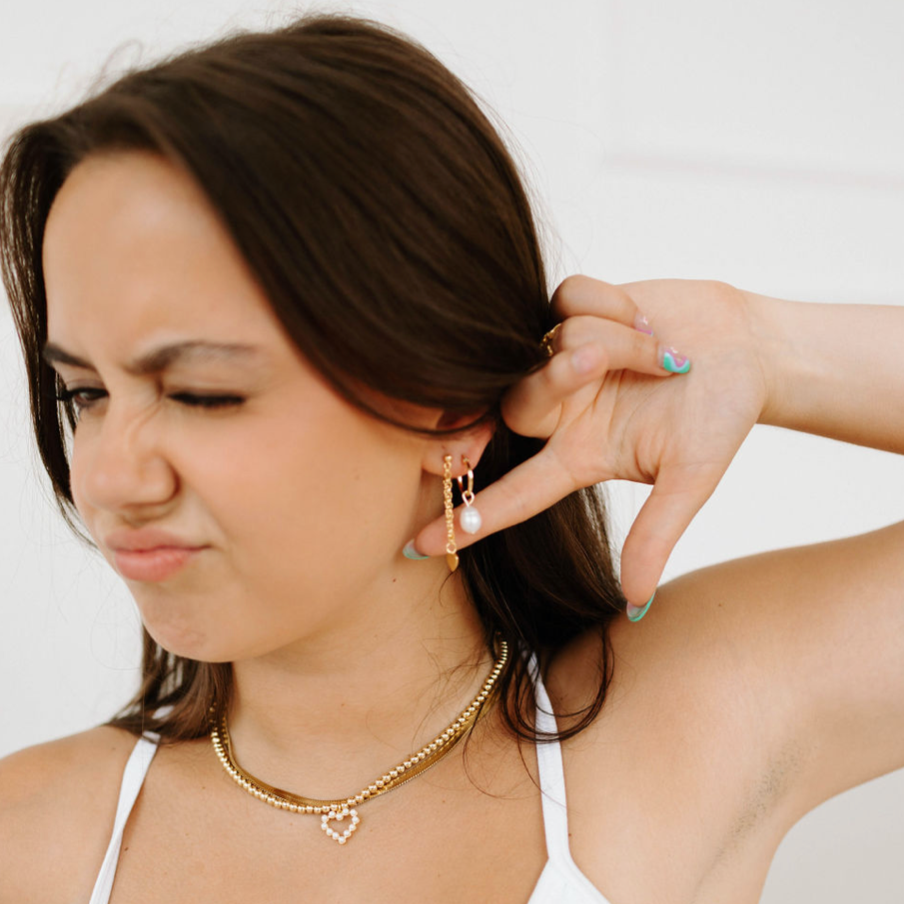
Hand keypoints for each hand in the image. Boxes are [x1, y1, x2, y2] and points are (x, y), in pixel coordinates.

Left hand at [411, 275, 769, 606]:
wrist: (745, 347)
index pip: (515, 491)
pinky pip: (566, 300)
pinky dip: (611, 303)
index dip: (471, 517)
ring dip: (614, 339)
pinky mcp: (570, 311)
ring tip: (658, 350)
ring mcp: (561, 358)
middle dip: (560, 378)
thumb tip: (635, 603)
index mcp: (579, 455)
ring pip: (550, 343)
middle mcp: (560, 411)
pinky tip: (642, 317)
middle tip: (600, 364)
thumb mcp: (691, 479)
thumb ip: (655, 536)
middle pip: (517, 403)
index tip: (417, 544)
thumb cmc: (722, 416)